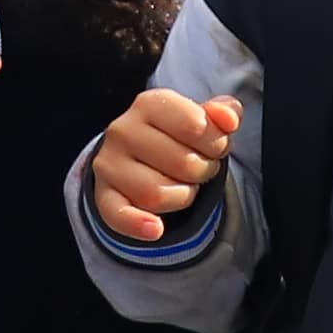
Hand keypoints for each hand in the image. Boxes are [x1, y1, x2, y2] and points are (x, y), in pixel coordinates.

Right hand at [86, 88, 237, 244]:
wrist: (137, 155)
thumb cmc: (176, 135)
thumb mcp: (201, 117)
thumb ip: (224, 112)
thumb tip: (229, 119)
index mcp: (149, 104)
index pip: (196, 126)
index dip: (217, 143)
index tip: (211, 145)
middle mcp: (123, 130)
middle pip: (183, 164)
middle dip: (203, 172)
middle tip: (198, 168)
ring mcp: (109, 164)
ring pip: (158, 194)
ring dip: (182, 197)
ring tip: (180, 185)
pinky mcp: (103, 195)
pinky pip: (119, 216)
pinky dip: (139, 224)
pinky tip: (155, 228)